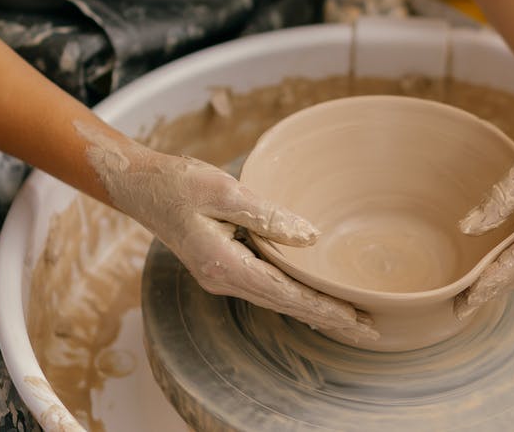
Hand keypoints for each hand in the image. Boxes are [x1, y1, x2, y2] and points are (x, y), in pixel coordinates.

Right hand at [83, 131, 378, 341]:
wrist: (142, 187)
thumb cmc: (179, 184)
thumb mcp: (223, 190)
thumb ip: (267, 215)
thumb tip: (309, 236)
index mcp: (225, 264)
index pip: (285, 293)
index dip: (323, 307)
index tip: (357, 318)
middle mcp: (224, 279)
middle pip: (286, 305)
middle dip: (328, 318)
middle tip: (370, 330)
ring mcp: (222, 276)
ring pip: (277, 299)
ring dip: (314, 310)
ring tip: (352, 320)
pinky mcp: (224, 266)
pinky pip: (267, 288)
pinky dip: (295, 297)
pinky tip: (313, 299)